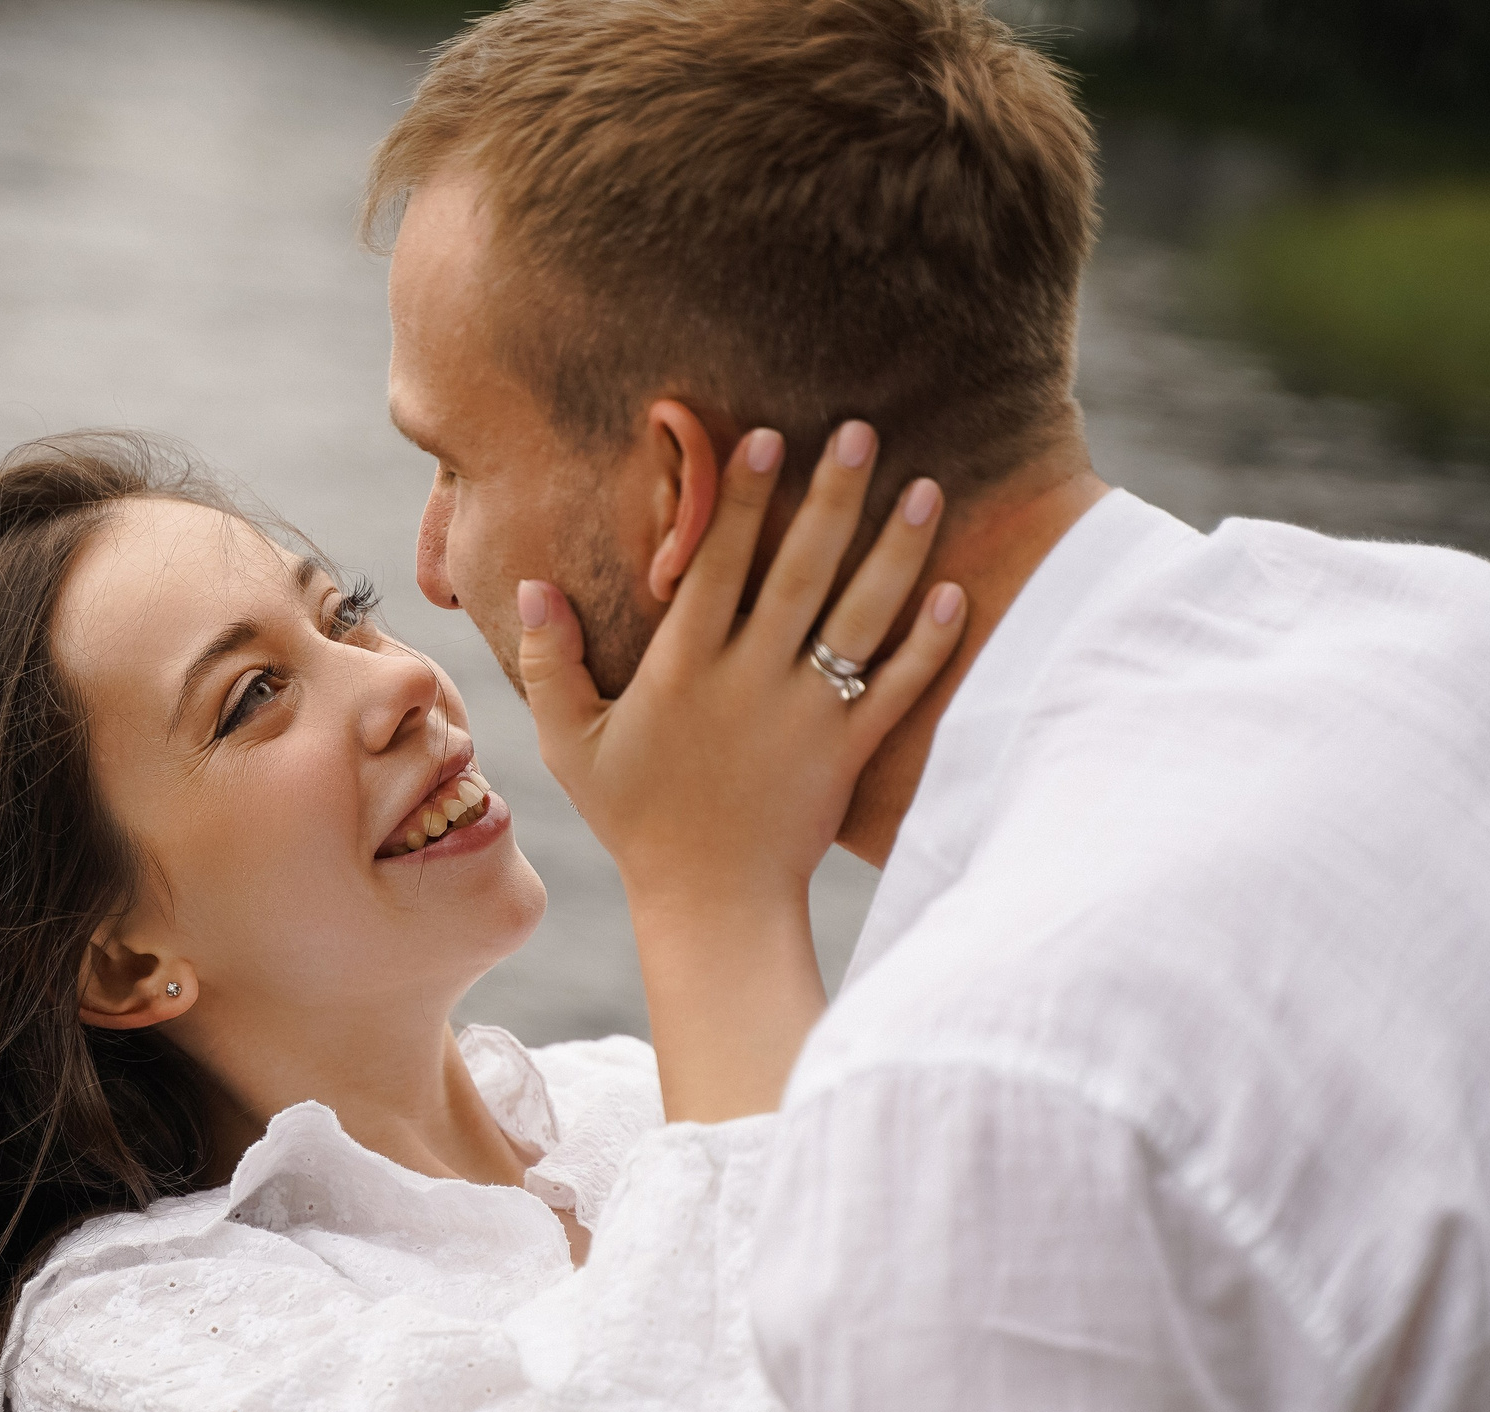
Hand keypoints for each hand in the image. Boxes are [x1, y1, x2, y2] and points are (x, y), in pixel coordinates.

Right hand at [514, 421, 966, 1119]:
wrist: (711, 905)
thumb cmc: (637, 818)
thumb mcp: (571, 744)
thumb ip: (548, 662)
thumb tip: (533, 582)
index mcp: (682, 672)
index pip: (715, 567)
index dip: (740, 500)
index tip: (766, 436)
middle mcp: (749, 682)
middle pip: (800, 573)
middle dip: (832, 496)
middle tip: (862, 428)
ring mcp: (806, 718)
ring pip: (859, 619)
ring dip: (897, 551)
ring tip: (929, 487)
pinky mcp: (848, 754)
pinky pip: (896, 689)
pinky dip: (928, 644)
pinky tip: (956, 592)